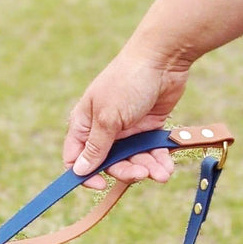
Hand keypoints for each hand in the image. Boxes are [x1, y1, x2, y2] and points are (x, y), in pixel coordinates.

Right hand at [63, 47, 190, 189]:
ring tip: (161, 174)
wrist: (163, 58)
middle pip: (108, 164)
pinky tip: (166, 168)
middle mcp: (103, 129)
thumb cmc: (127, 82)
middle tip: (141, 174)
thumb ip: (95, 146)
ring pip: (132, 160)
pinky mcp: (148, 128)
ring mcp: (126, 129)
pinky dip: (158, 161)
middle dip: (125, 172)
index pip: (76, 158)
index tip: (100, 184)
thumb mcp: (107, 117)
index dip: (85, 174)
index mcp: (84, 124)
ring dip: (146, 169)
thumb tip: (79, 171)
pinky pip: (150, 151)